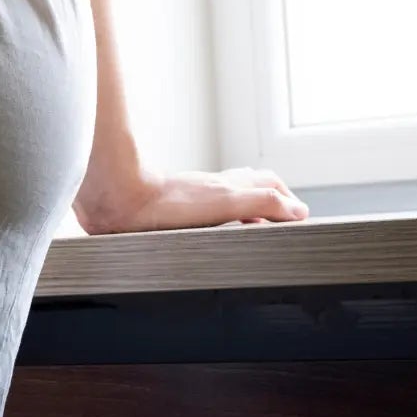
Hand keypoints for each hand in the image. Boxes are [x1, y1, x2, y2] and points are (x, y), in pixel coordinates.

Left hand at [73, 166, 310, 234]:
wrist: (116, 200)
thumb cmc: (166, 203)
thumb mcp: (225, 202)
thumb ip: (262, 202)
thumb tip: (297, 210)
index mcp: (227, 187)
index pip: (268, 184)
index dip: (286, 198)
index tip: (300, 215)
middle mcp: (210, 189)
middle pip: (248, 186)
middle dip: (270, 199)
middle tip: (283, 216)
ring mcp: (189, 199)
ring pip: (225, 197)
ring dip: (244, 207)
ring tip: (253, 225)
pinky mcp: (168, 212)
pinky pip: (202, 211)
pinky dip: (218, 218)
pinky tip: (209, 232)